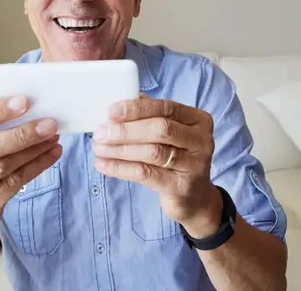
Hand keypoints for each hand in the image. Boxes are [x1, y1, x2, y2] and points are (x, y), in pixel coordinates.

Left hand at [93, 96, 222, 237]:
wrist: (194, 197)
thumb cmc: (177, 157)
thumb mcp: (170, 134)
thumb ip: (150, 116)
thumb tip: (117, 105)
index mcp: (198, 120)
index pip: (166, 107)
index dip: (137, 108)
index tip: (110, 111)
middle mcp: (201, 140)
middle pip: (161, 129)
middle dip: (126, 130)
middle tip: (100, 132)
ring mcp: (195, 165)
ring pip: (153, 152)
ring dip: (120, 149)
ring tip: (98, 148)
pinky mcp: (181, 187)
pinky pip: (146, 174)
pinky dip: (121, 168)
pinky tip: (104, 164)